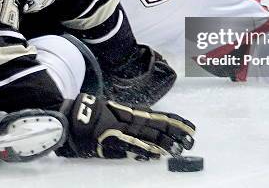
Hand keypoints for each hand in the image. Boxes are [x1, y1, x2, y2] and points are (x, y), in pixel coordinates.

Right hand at [58, 93, 194, 159]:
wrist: (76, 116)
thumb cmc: (96, 116)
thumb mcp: (118, 113)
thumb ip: (133, 121)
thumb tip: (148, 133)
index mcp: (134, 112)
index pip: (161, 116)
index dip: (177, 122)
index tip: (191, 127)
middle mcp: (132, 118)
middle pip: (160, 125)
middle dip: (177, 132)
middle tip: (192, 139)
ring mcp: (124, 128)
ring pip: (149, 135)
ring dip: (165, 142)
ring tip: (179, 149)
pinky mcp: (115, 139)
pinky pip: (132, 145)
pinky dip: (145, 150)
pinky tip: (156, 155)